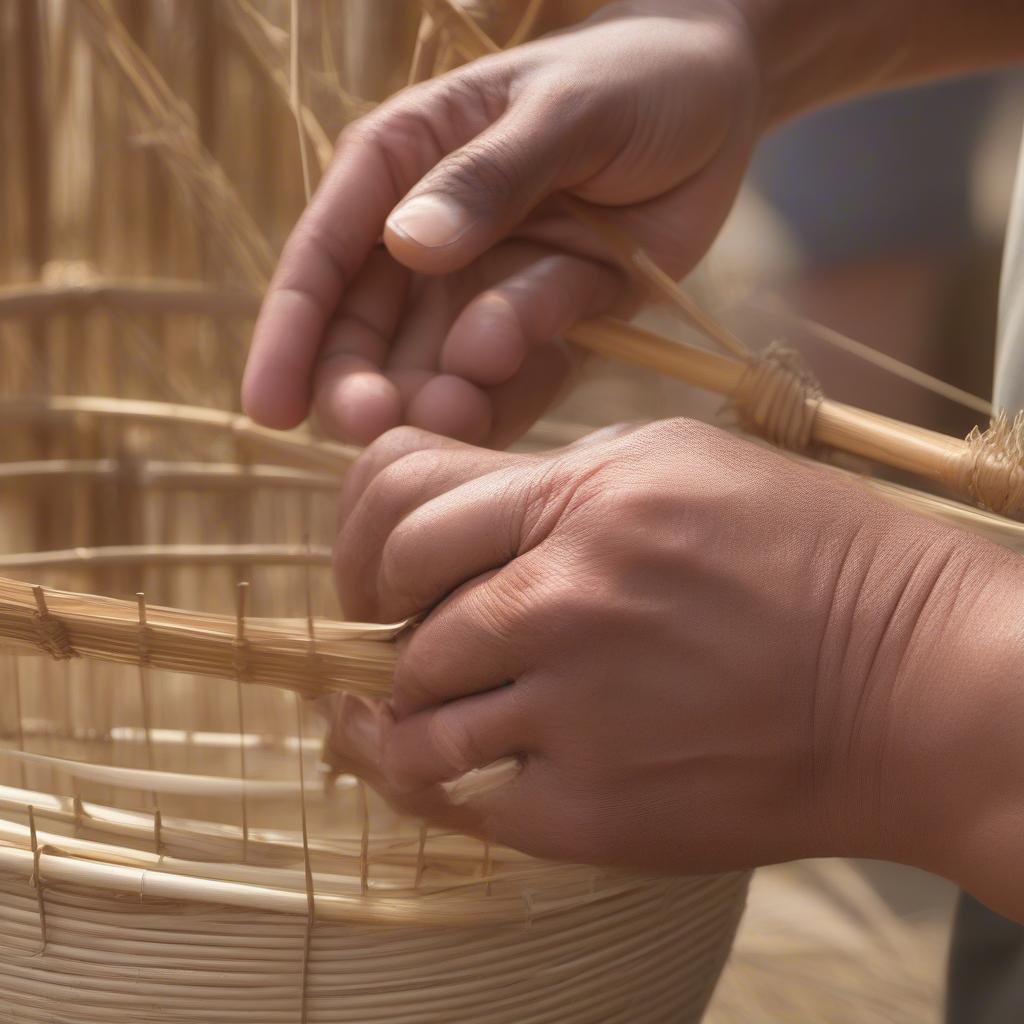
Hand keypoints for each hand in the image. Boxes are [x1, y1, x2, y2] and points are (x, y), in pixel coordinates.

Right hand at [243, 1, 762, 446]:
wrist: (717, 102)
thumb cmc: (631, 78)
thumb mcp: (565, 110)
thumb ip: (491, 177)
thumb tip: (408, 245)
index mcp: (400, 167)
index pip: (323, 256)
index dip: (290, 335)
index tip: (269, 409)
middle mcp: (427, 240)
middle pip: (367, 333)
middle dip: (363, 385)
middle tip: (377, 424)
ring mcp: (484, 292)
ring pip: (436, 370)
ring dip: (438, 400)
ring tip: (457, 409)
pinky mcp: (542, 330)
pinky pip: (514, 385)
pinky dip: (506, 406)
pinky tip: (498, 416)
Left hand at [323, 419, 1007, 878]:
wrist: (906, 683)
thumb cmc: (803, 556)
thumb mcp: (677, 463)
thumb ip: (551, 480)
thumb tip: (450, 511)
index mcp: (581, 498)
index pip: (398, 500)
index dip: (370, 538)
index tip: (381, 569)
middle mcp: (563, 600)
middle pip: (396, 621)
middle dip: (387, 628)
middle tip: (409, 638)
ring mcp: (572, 712)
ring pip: (413, 723)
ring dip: (411, 715)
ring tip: (433, 709)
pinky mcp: (591, 811)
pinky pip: (461, 801)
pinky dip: (444, 780)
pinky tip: (453, 764)